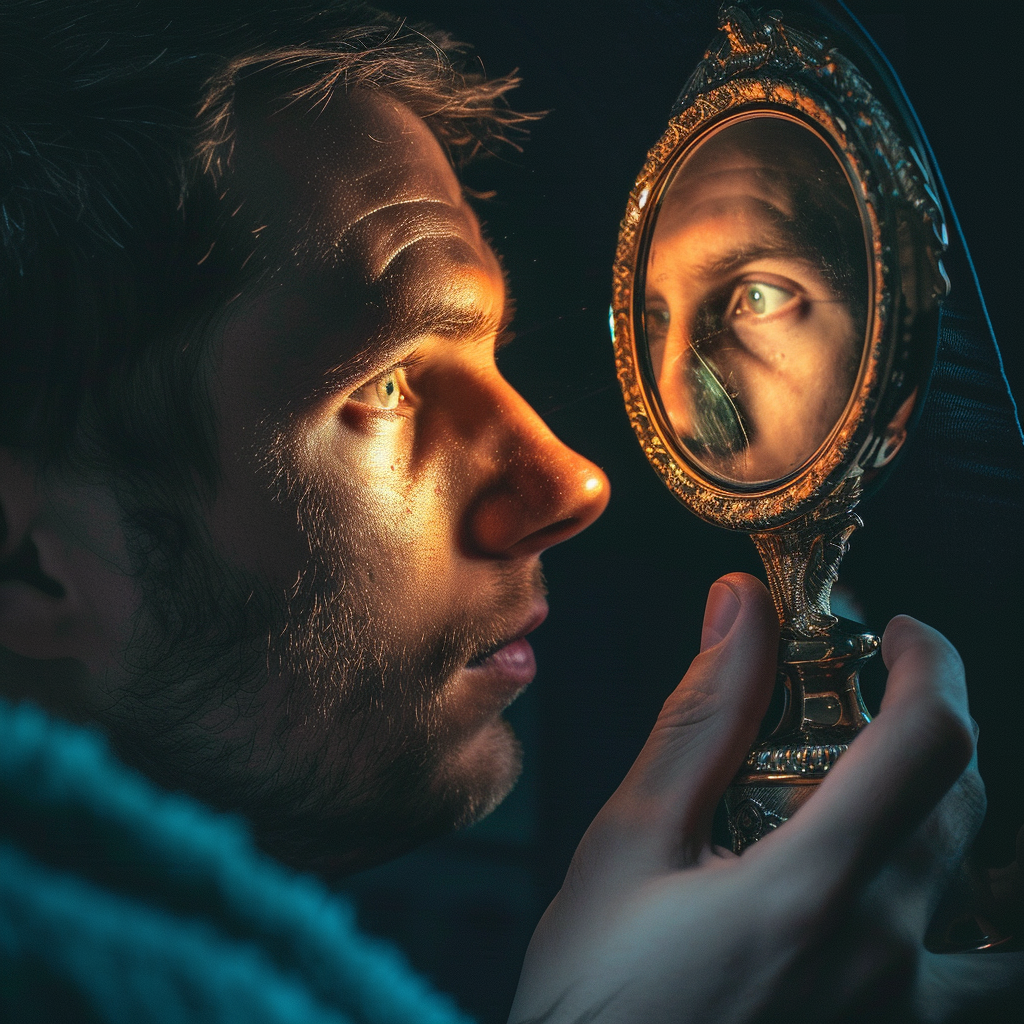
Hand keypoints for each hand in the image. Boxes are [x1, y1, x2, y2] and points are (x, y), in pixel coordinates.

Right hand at [510, 574, 1021, 1022]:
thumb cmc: (598, 993)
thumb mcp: (630, 843)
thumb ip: (700, 720)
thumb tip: (741, 608)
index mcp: (812, 891)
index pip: (930, 740)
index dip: (929, 661)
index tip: (894, 634)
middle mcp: (886, 957)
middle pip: (962, 797)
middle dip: (920, 722)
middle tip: (853, 701)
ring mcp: (907, 1015)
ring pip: (986, 882)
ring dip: (945, 810)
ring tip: (871, 796)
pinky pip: (986, 974)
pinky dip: (977, 916)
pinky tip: (910, 896)